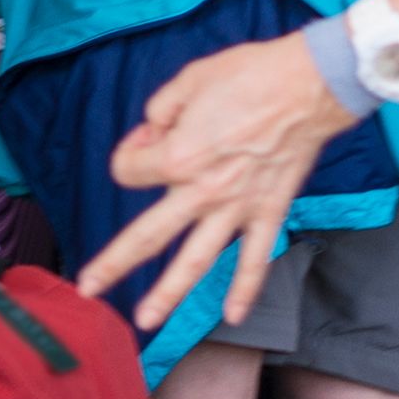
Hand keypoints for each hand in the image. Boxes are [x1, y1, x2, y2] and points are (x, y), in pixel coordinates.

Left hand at [75, 31, 355, 339]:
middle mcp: (202, 191)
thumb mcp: (188, 80)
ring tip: (146, 322)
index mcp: (178, 157)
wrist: (310, 85)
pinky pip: (256, 259)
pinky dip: (245, 289)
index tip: (152, 135)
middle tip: (88, 289)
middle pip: (145, 236)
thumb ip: (160, 111)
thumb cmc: (249, 76)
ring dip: (168, 294)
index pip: (129, 171)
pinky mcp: (269, 212)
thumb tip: (153, 133)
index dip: (133, 151)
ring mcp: (236, 207)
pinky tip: (233, 316)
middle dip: (113, 264)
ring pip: (195, 260)